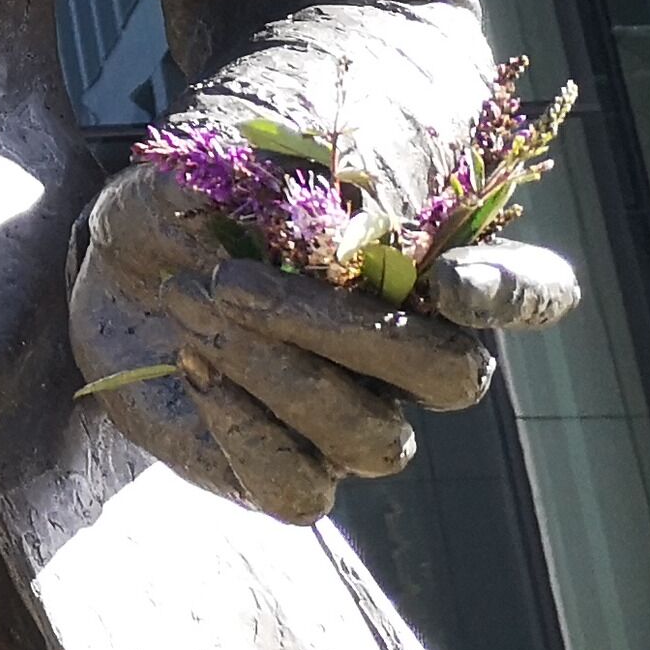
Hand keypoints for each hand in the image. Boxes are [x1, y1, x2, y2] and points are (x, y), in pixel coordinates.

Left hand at [71, 159, 579, 521]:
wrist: (116, 249)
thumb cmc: (196, 190)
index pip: (533, 290)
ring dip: (277, 372)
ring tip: (187, 301)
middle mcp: (411, 356)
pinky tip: (195, 368)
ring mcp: (353, 416)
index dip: (512, 295)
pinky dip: (249, 434)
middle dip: (344, 330)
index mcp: (433, 266)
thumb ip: (307, 183)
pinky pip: (302, 492)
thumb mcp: (233, 157)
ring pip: (375, 439)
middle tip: (233, 280)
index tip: (448, 282)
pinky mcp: (283, 465)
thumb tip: (359, 228)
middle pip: (451, 378)